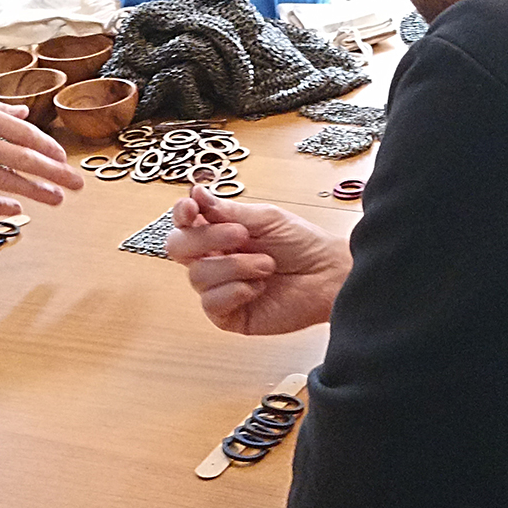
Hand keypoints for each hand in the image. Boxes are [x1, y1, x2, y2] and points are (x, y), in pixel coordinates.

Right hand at [0, 77, 84, 214]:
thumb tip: (20, 113)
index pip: (21, 132)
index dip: (47, 147)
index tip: (63, 158)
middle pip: (21, 158)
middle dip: (54, 173)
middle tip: (76, 184)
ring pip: (4, 180)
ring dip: (34, 192)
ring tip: (55, 199)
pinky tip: (16, 209)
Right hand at [165, 186, 351, 335]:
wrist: (330, 275)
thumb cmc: (302, 244)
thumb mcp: (265, 218)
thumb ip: (227, 210)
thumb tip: (196, 192)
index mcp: (218, 232)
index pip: (183, 222)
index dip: (181, 213)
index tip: (193, 206)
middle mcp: (213, 259)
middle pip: (177, 247)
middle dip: (206, 238)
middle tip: (241, 233)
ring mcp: (219, 287)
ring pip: (197, 275)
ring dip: (234, 266)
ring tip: (266, 265)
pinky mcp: (229, 315)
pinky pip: (211, 304)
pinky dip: (235, 291)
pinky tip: (258, 287)